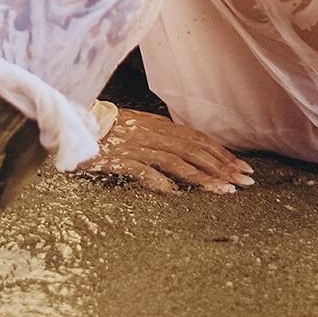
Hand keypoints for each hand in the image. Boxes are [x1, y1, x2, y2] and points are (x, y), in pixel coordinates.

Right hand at [79, 108, 254, 194]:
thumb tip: (186, 152)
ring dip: (202, 176)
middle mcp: (153, 133)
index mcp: (159, 125)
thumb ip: (161, 139)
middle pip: (194, 149)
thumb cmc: (107, 130)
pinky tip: (177, 196)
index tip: (242, 167)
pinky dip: (161, 183)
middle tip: (244, 182)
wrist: (73, 121)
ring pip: (177, 161)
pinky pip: (144, 171)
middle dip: (222, 166)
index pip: (197, 138)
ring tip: (223, 191)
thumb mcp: (139, 129)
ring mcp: (137, 145)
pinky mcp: (119, 158)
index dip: (222, 152)